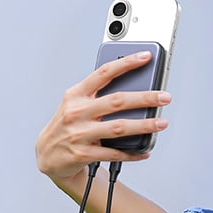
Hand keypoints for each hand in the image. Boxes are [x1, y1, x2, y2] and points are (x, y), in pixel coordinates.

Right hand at [35, 50, 171, 180]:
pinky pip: (114, 153)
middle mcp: (77, 112)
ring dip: (144, 125)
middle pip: (117, 101)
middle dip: (145, 98)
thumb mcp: (76, 105)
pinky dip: (132, 153)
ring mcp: (79, 134)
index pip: (103, 73)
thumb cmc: (68, 126)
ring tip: (162, 123)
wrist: (47, 155)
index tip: (146, 56)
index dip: (126, 63)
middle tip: (165, 97)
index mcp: (76, 95)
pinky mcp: (83, 154)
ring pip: (119, 127)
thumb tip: (135, 89)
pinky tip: (145, 151)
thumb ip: (99, 96)